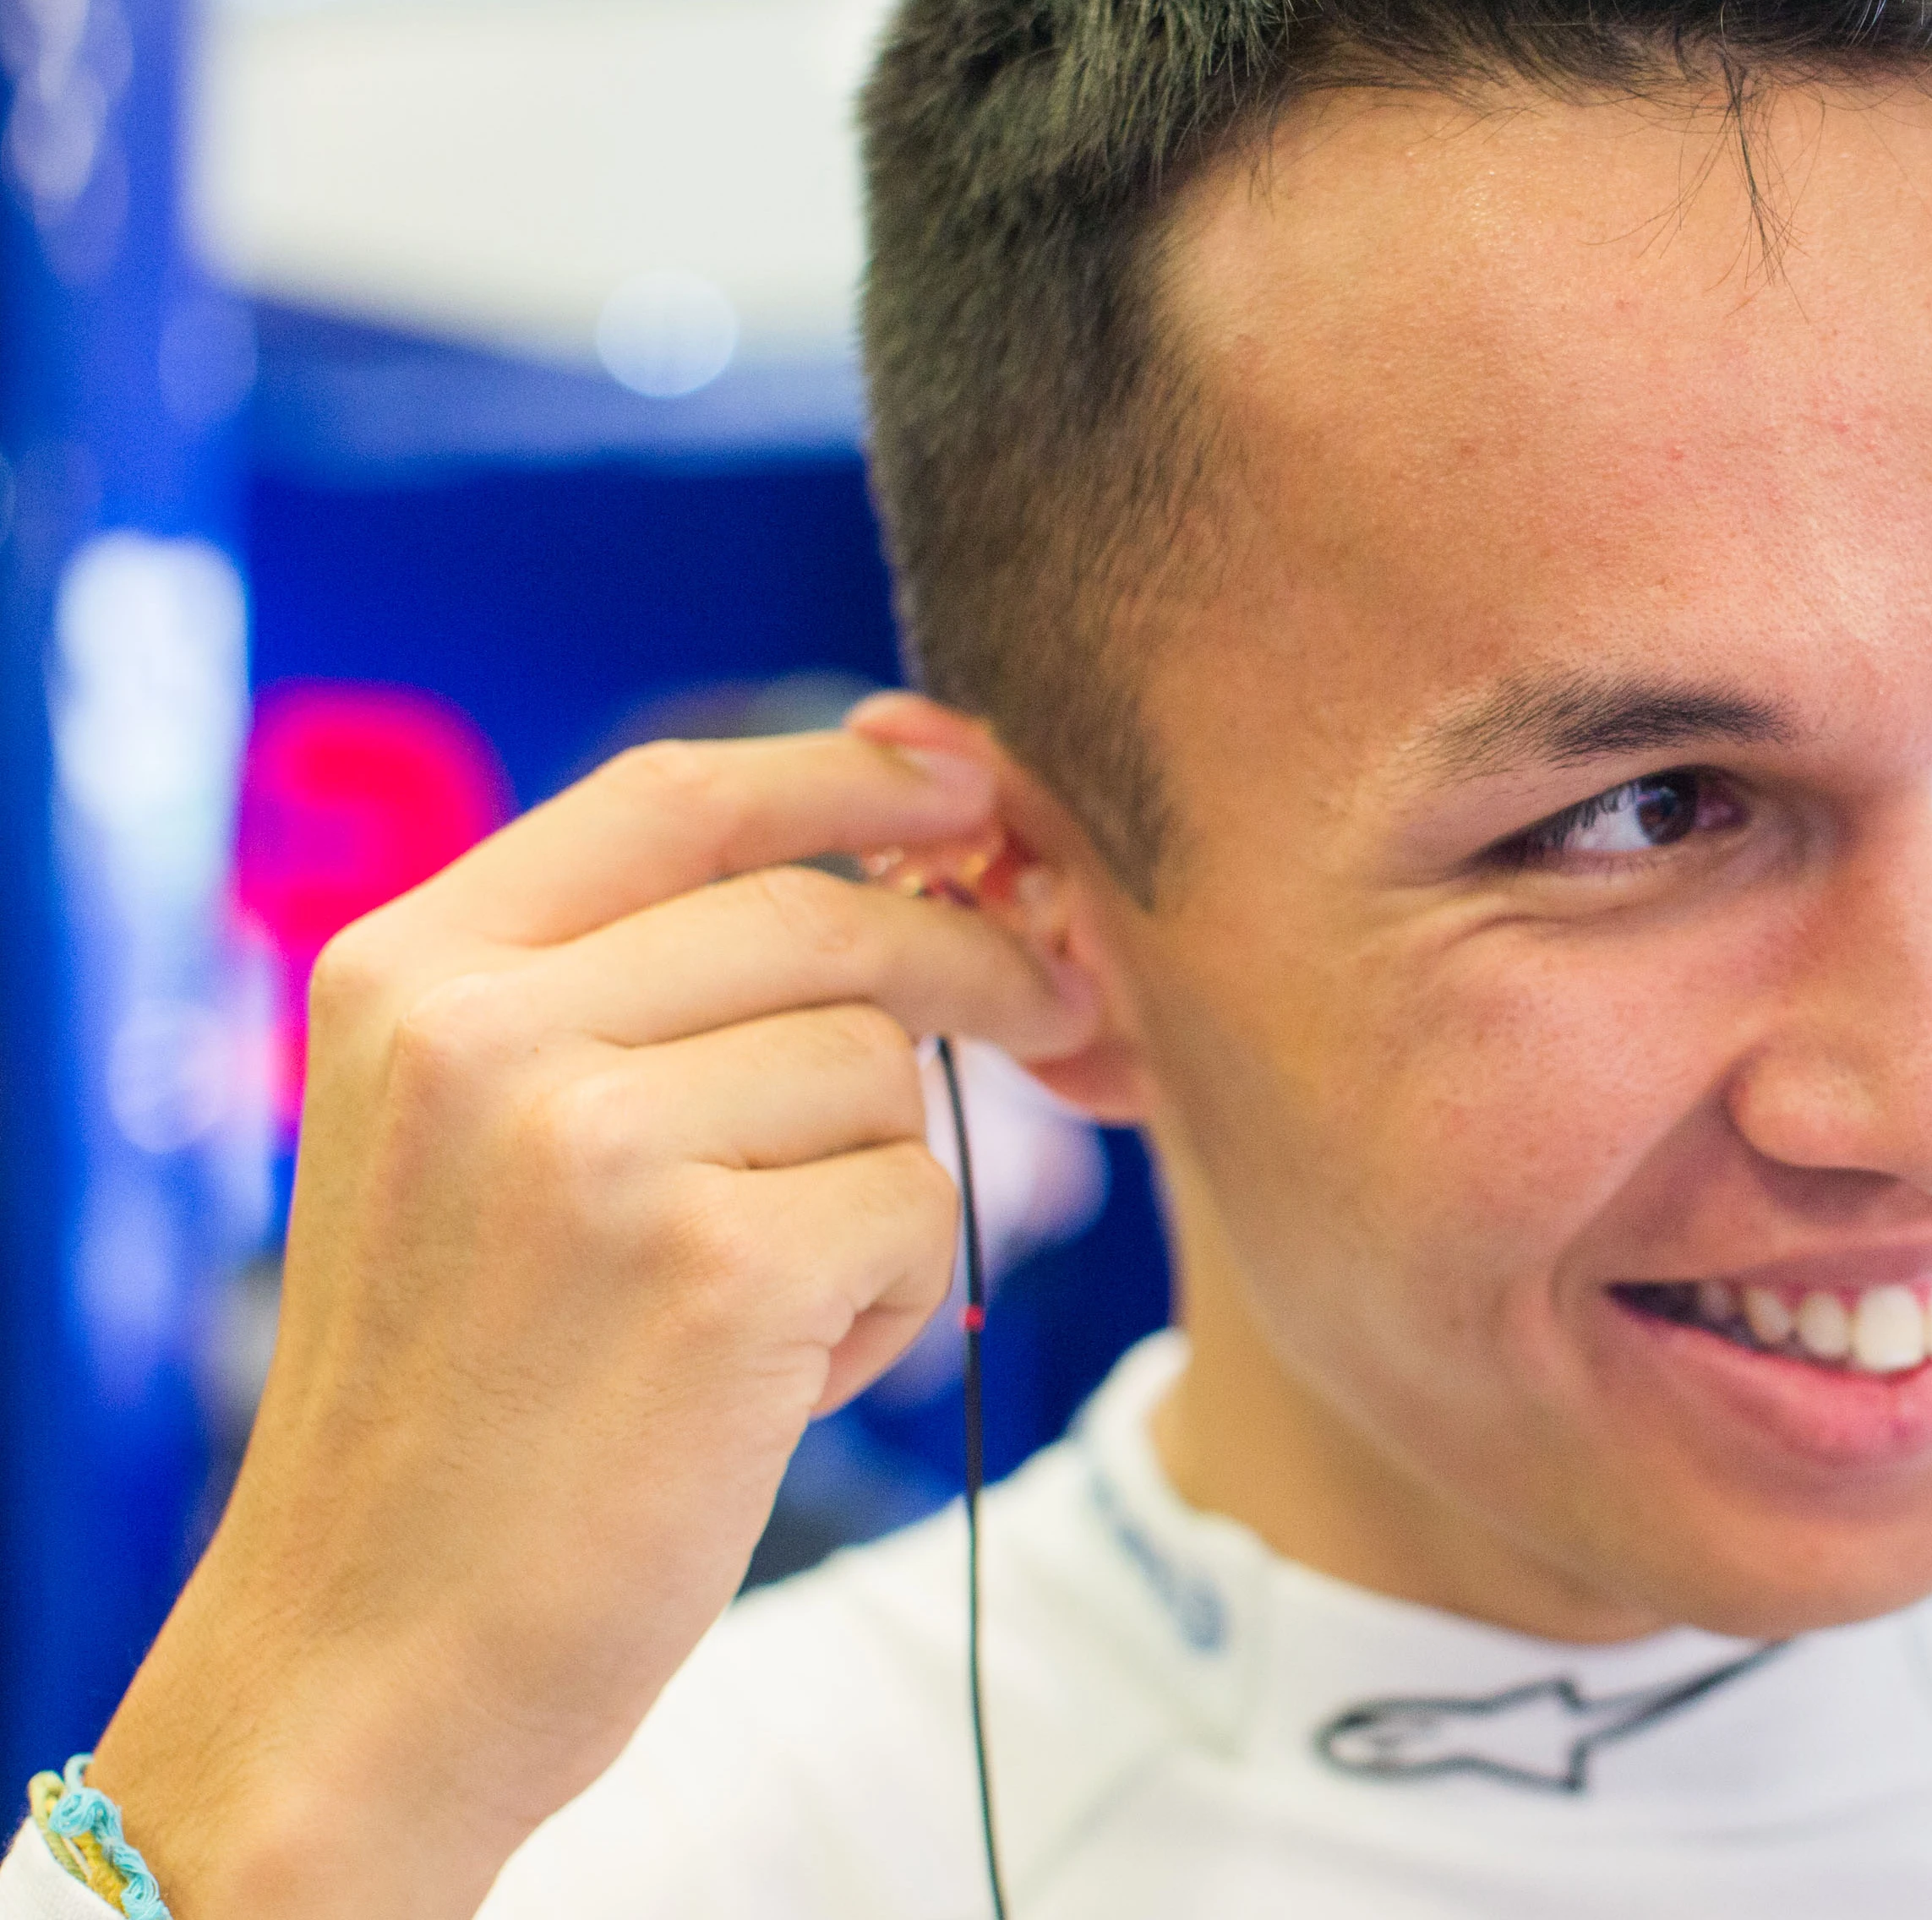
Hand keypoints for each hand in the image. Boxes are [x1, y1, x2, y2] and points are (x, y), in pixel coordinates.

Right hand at [87, 725, 1099, 1919]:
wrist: (374, 1659)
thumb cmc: (466, 1404)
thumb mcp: (470, 1145)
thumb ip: (630, 992)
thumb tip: (907, 859)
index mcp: (410, 973)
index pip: (678, 793)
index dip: (851, 775)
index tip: (969, 790)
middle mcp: (483, 1032)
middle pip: (825, 916)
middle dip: (970, 962)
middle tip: (1055, 1011)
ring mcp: (593, 1143)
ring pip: (883, 1071)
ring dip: (881, 1188)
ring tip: (768, 1309)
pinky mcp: (714, 1266)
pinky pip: (916, 1205)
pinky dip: (890, 1298)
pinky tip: (778, 1381)